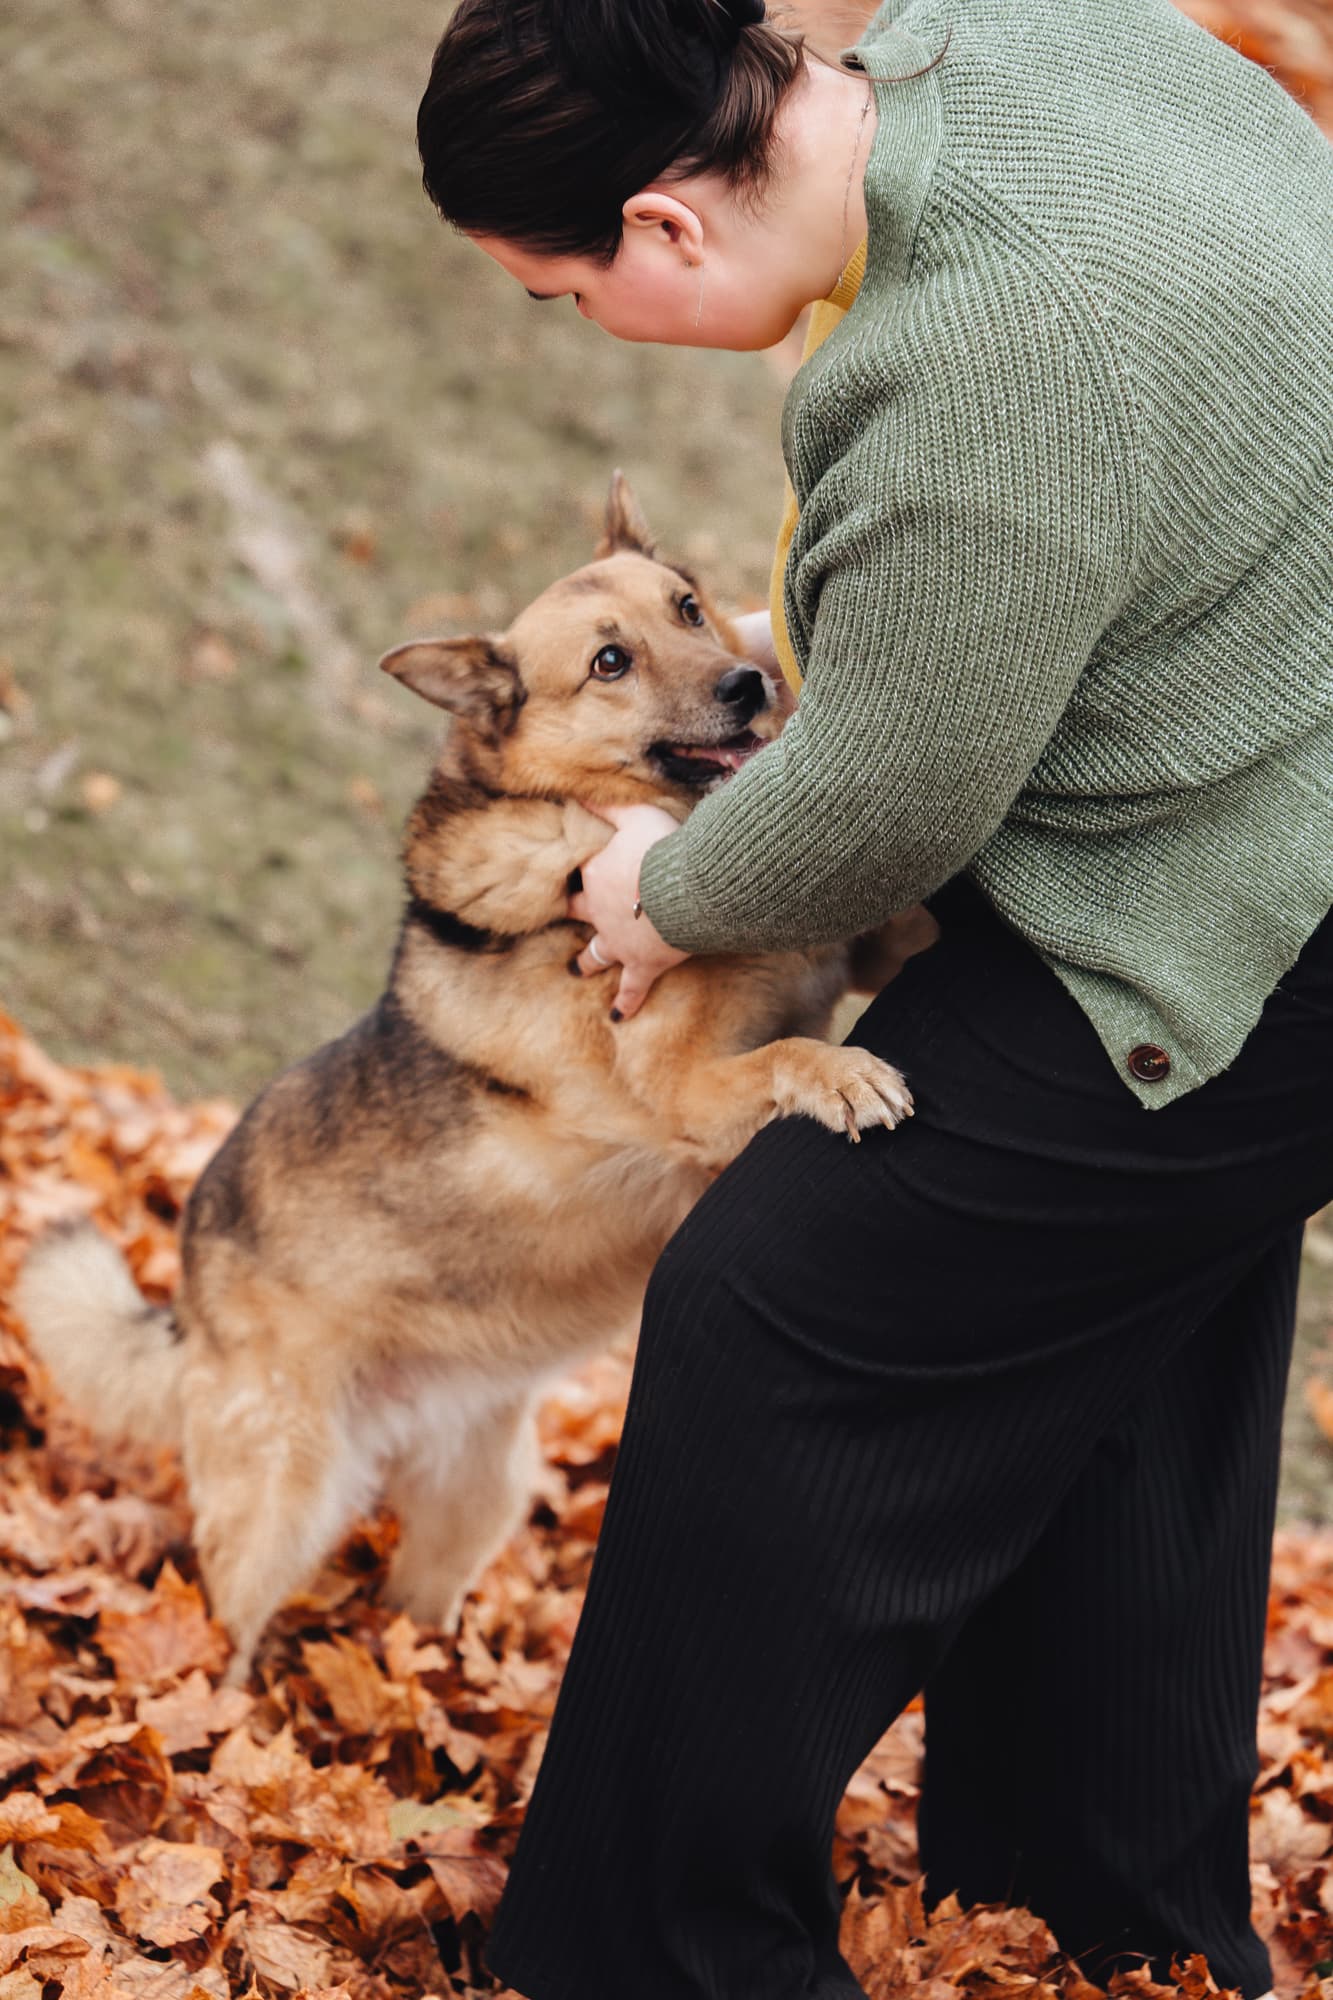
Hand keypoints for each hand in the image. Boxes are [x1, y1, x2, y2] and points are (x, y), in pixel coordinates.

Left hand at [568, 803, 688, 1019]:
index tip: (576, 873)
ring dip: (586, 963)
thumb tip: (578, 794)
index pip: (581, 874)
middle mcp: (601, 912)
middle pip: (579, 915)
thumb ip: (608, 806)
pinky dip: (624, 1002)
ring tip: (576, 970)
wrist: (687, 889)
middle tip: (561, 917)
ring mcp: (619, 942)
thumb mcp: (634, 815)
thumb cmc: (662, 848)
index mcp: (597, 877)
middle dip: (572, 917)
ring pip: (596, 955)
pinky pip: (631, 989)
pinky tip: (616, 1016)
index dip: (579, 873)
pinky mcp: (643, 964)